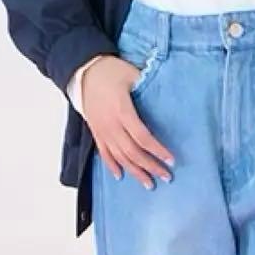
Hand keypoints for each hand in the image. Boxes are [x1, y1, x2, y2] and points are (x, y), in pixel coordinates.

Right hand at [81, 56, 174, 188]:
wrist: (83, 70)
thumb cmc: (110, 71)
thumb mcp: (132, 75)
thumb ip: (148, 89)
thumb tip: (168, 100)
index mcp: (122, 111)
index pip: (142, 138)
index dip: (157, 151)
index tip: (171, 160)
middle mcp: (111, 125)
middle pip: (133, 152)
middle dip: (151, 167)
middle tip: (166, 177)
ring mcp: (102, 131)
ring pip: (119, 157)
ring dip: (135, 172)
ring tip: (149, 184)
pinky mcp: (95, 132)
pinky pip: (104, 153)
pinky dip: (112, 166)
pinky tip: (120, 176)